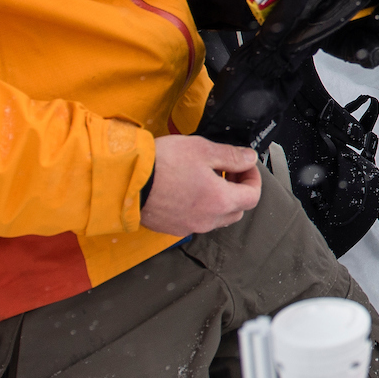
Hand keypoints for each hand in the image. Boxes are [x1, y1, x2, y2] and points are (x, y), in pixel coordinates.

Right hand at [141, 134, 260, 234]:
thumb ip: (231, 156)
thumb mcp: (202, 149)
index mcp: (221, 201)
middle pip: (237, 210)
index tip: (245, 165)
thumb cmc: (163, 163)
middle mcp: (208, 219)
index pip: (253, 196)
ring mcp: (189, 227)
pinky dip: (199, 208)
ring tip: (205, 179)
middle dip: (237, 191)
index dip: (253, 178)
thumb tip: (250, 159)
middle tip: (227, 171)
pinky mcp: (172, 228)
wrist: (125, 180)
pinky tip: (186, 190)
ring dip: (218, 201)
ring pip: (216, 218)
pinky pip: (195, 221)